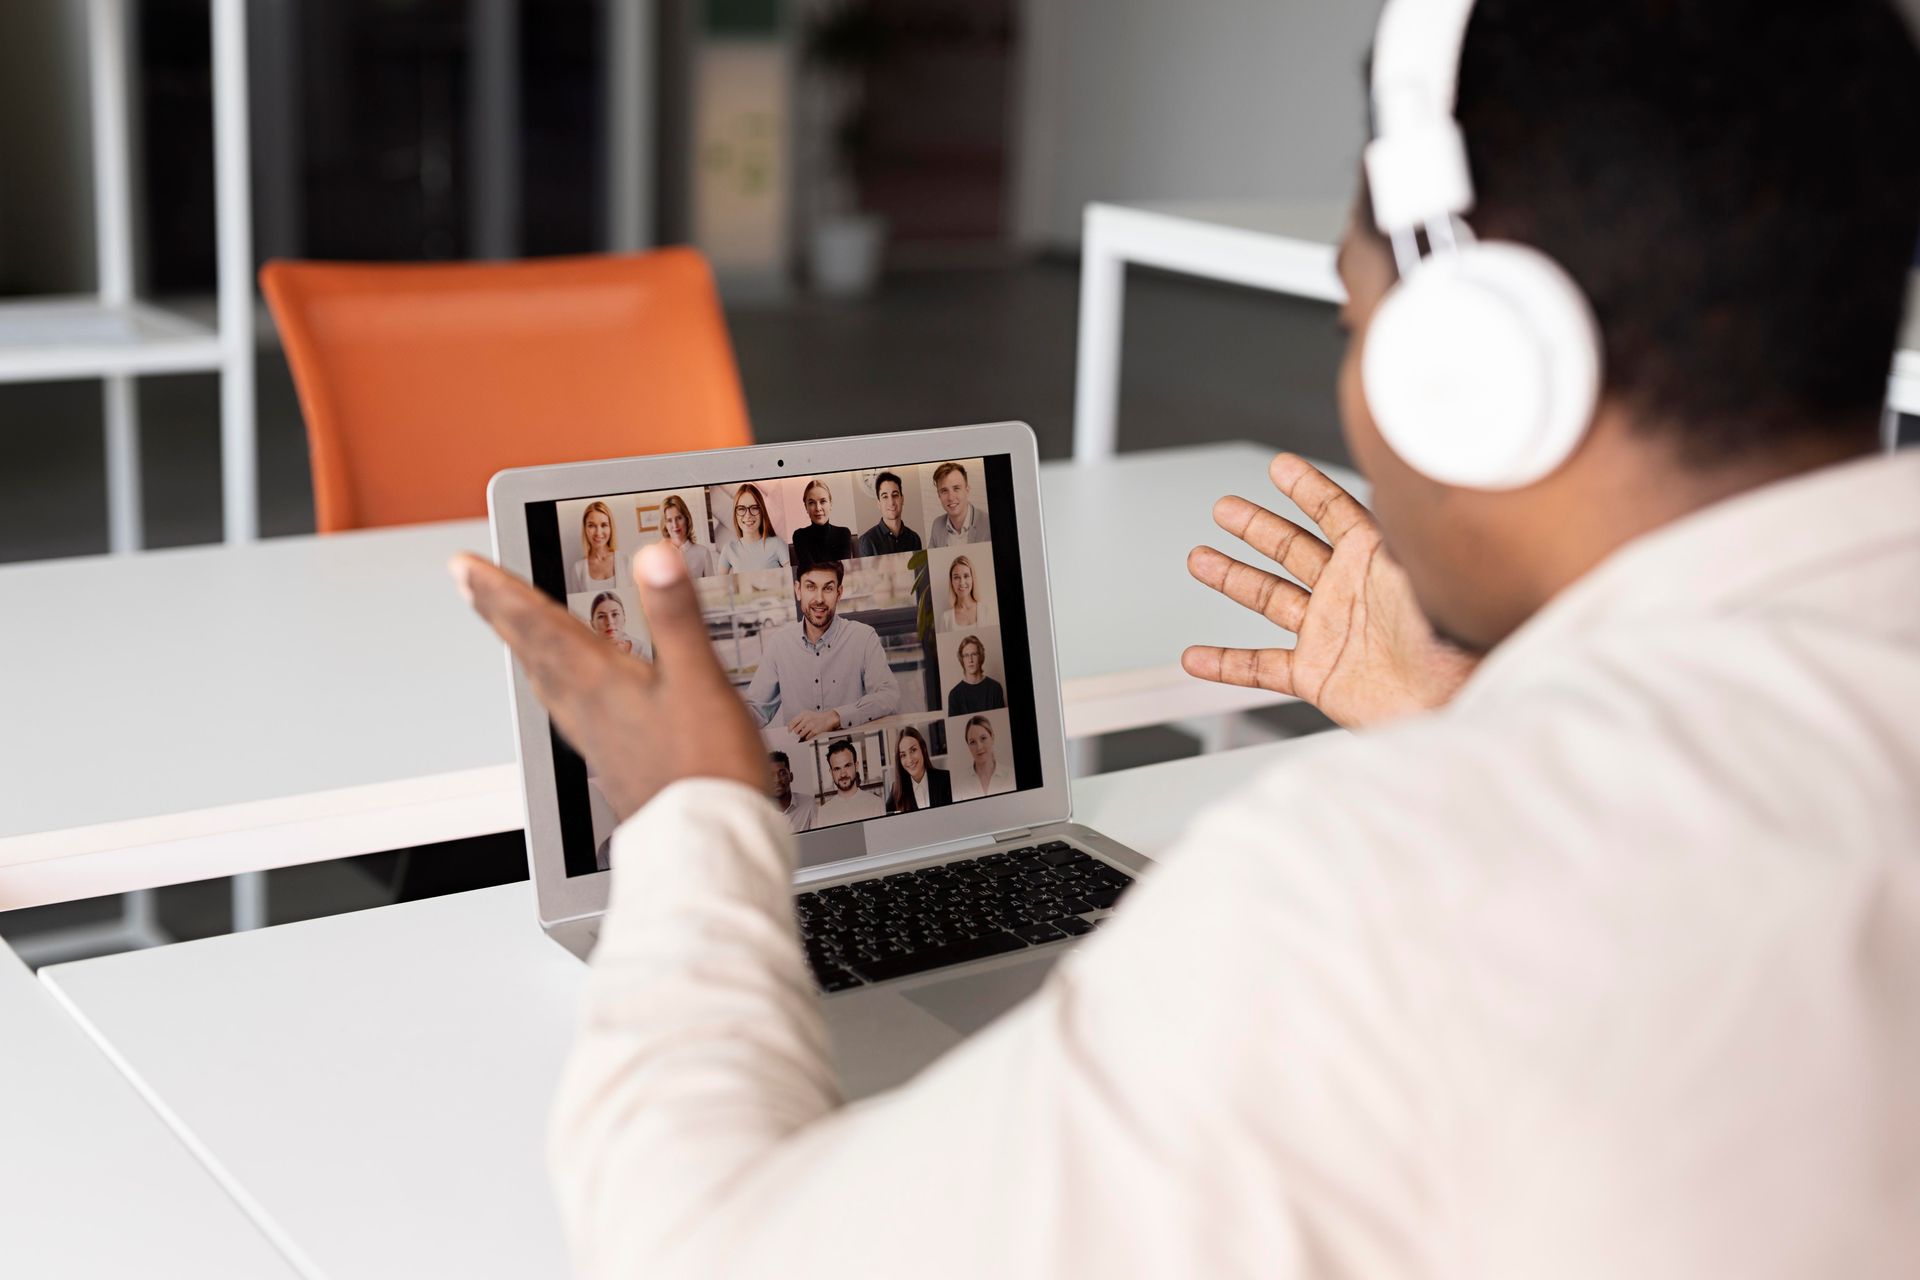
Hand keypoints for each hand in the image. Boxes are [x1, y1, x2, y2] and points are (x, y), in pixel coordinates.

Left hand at [451, 543, 767, 821]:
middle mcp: (586, 709)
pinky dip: (554, 685)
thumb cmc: (706, 769)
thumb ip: (675, 615)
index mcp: (600, 683)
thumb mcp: (698, 679)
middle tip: (466, 583)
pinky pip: (566, 710)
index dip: (499, 591)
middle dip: (498, 611)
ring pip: (544, 680)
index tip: (463, 566)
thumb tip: (656, 556)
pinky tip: (567, 693)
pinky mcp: (610, 761)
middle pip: (530, 650)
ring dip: (522, 646)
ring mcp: (595, 738)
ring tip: (507, 627)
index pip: (538, 625)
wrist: (705, 845)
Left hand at [785, 709, 840, 740]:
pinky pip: (807, 737)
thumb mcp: (806, 714)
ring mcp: (811, 725)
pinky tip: (809, 735)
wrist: (828, 718)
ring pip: (801, 734)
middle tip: (798, 733)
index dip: (789, 728)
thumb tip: (790, 727)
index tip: (789, 731)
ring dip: (802, 735)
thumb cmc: (817, 717)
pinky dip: (807, 737)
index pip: (793, 722)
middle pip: (796, 729)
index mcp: (804, 714)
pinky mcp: (815, 730)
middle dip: (796, 732)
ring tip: (804, 733)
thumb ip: (798, 719)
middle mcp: (807, 718)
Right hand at [1182, 453, 1477, 728]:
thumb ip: (1400, 533)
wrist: (1454, 705)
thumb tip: (1391, 492)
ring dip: (1234, 578)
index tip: (1279, 467)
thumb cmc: (1457, 643)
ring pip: (1271, 597)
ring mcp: (1330, 631)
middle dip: (1256, 527)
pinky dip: (1227, 663)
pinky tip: (1199, 657)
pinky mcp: (1319, 673)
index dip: (1305, 487)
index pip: (1334, 511)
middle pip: (1293, 548)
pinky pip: (1262, 667)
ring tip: (1201, 559)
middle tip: (1225, 508)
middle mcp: (1349, 592)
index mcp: (1377, 560)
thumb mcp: (1427, 572)